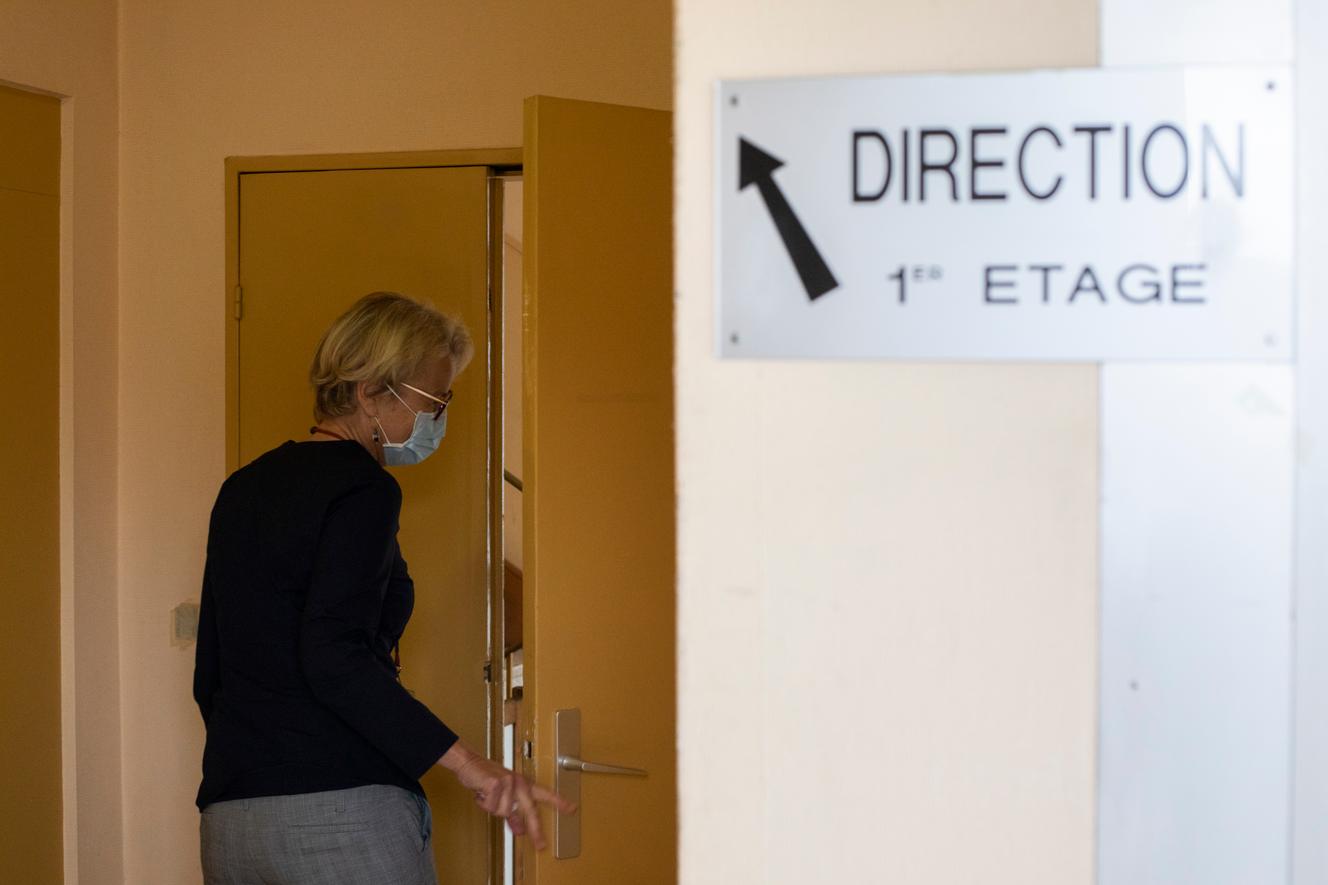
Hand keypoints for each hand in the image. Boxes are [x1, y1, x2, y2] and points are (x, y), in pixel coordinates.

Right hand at [438, 742, 576, 849]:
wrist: (470, 763)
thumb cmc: (486, 778)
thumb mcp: (503, 795)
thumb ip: (513, 814)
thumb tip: (520, 830)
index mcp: (523, 784)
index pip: (545, 794)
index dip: (559, 802)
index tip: (572, 809)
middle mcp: (519, 783)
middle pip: (531, 811)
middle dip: (536, 830)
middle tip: (541, 846)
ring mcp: (509, 783)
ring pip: (503, 812)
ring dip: (492, 807)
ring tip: (487, 795)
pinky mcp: (496, 784)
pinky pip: (491, 806)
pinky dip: (483, 802)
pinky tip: (481, 792)